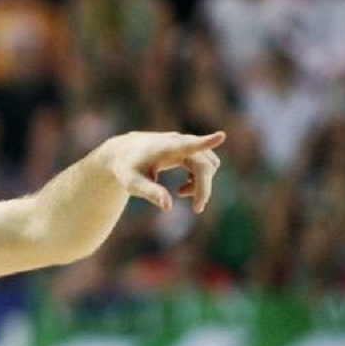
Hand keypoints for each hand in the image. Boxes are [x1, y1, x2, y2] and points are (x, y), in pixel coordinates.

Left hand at [102, 130, 225, 212]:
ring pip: (209, 164)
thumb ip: (151, 193)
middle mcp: (179, 142)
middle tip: (197, 209)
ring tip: (180, 192)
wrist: (123, 153)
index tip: (221, 136)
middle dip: (204, 188)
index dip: (206, 142)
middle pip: (205, 164)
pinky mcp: (189, 148)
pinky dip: (201, 178)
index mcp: (165, 148)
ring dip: (202, 183)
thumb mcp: (133, 184)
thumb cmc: (127, 169)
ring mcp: (186, 144)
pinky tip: (184, 186)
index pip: (189, 145)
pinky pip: (206, 163)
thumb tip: (168, 207)